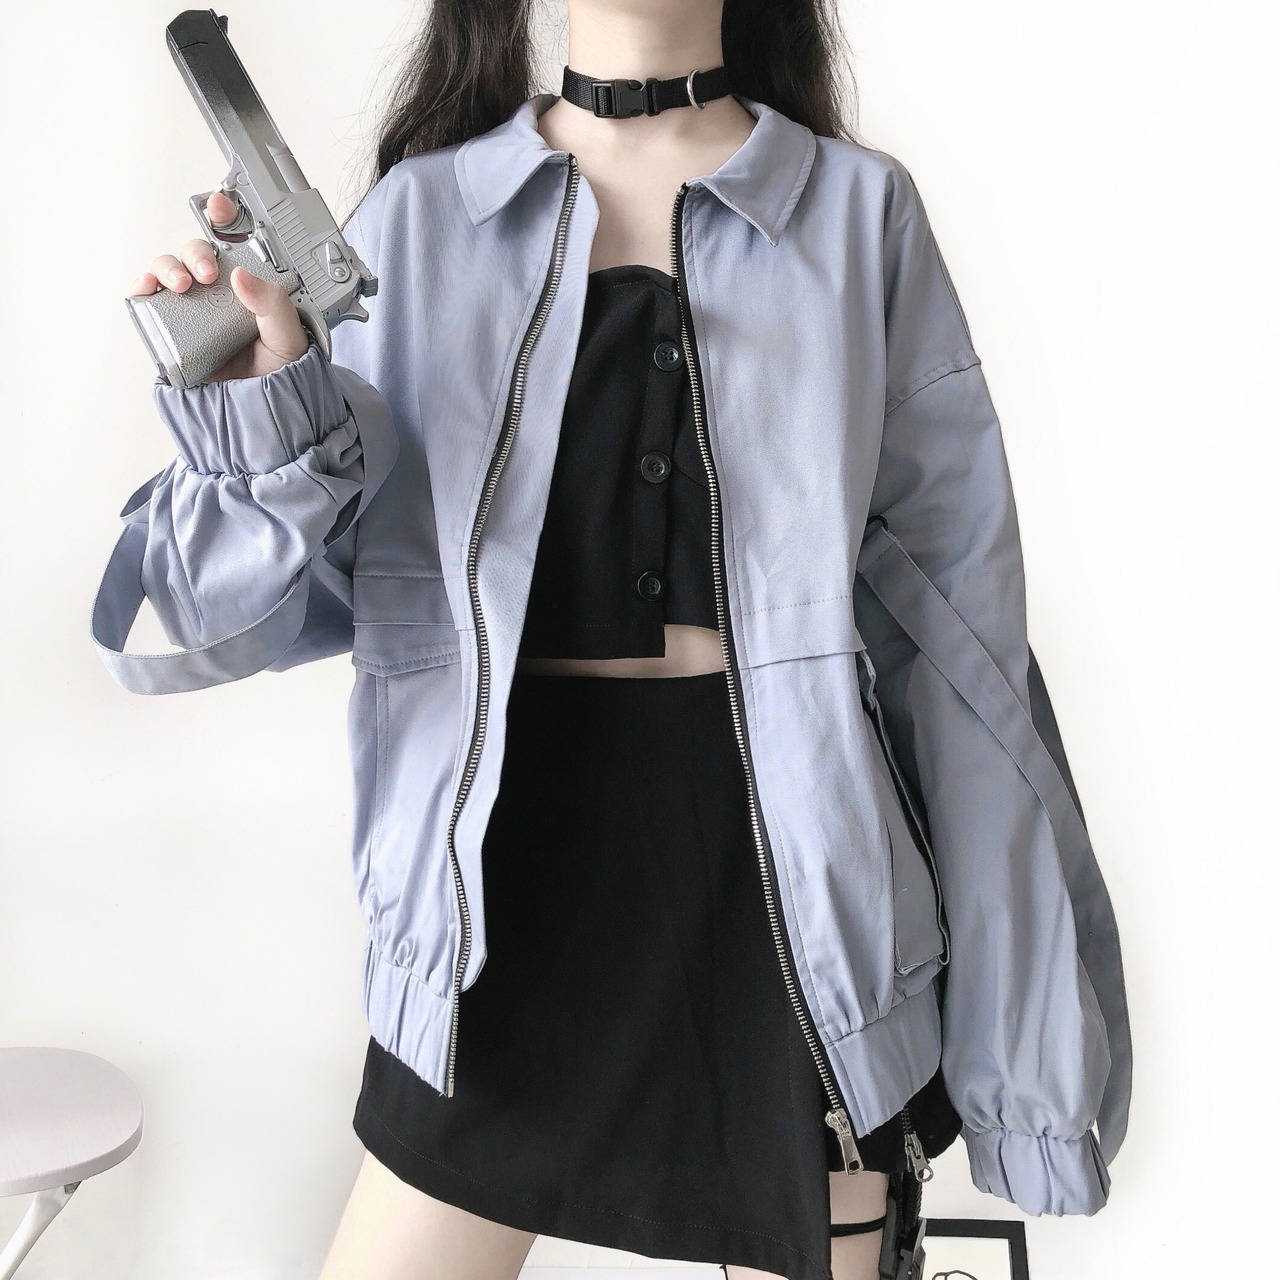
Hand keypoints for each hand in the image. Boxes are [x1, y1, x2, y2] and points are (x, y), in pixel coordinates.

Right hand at [125, 190, 309, 382]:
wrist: (261, 412)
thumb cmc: (279, 373)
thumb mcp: (288, 335)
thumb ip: (273, 304)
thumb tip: (242, 275)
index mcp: (249, 285)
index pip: (233, 243)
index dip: (223, 216)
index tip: (219, 205)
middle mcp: (217, 291)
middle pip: (195, 252)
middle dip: (196, 252)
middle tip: (207, 273)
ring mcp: (192, 309)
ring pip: (169, 271)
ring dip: (168, 268)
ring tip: (181, 285)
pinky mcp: (171, 329)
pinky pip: (148, 302)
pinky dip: (141, 289)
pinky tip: (145, 290)